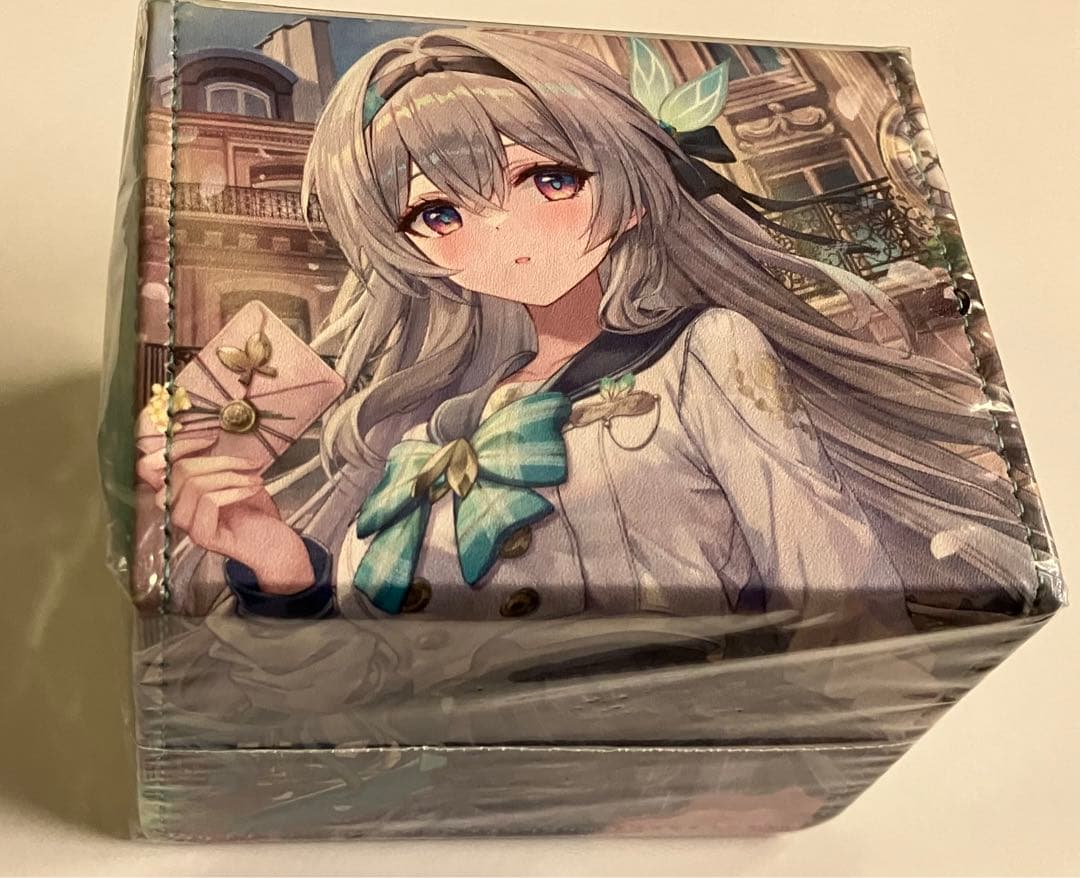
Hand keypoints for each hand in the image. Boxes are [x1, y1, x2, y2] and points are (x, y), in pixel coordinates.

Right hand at [135, 430, 314, 594]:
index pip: (148, 467)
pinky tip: (252, 489)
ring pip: (193, 486)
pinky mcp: (203, 536)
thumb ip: (212, 463)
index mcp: (178, 494)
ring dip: (231, 476)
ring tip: (255, 479)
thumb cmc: (256, 512)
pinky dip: (235, 490)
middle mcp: (175, 510)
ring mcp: (187, 526)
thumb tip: (208, 437)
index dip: (177, 447)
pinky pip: (209, 502)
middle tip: (249, 464)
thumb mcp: (232, 479)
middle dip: (218, 461)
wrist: (276, 545)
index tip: (211, 440)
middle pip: (177, 472)